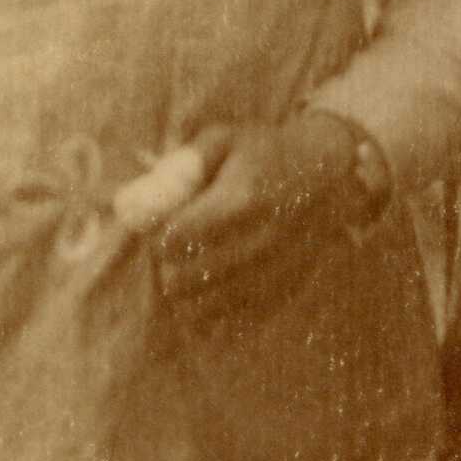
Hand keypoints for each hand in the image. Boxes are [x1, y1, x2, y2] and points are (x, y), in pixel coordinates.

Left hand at [154, 113, 359, 320]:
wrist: (330, 176)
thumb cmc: (264, 153)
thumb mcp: (223, 140)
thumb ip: (178, 168)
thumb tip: (130, 204)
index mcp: (242, 198)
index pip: (176, 239)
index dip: (158, 239)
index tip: (162, 229)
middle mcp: (261, 241)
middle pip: (187, 279)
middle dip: (168, 269)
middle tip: (173, 252)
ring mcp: (276, 271)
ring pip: (208, 307)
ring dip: (186, 295)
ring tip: (188, 271)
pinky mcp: (285, 292)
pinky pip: (236, 319)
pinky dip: (214, 312)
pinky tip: (210, 291)